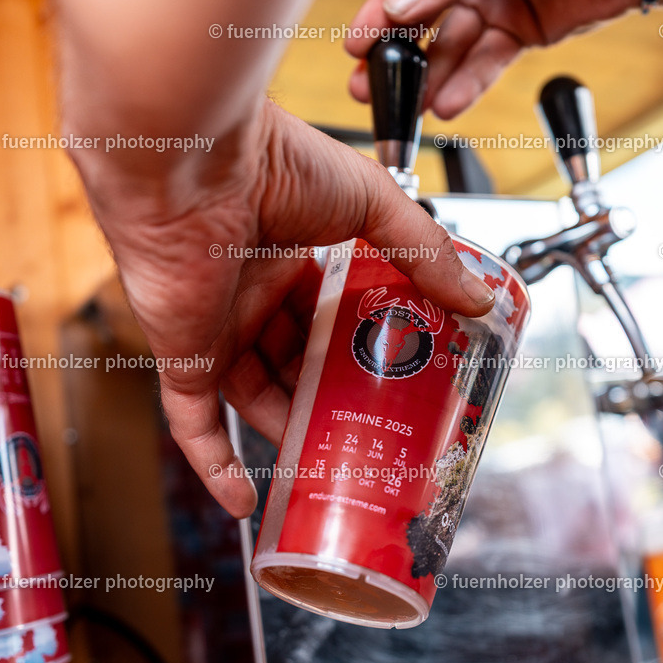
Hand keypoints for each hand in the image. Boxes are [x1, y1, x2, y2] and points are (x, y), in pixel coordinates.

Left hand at [69, 100, 494, 517]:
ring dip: (293, 432)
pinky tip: (247, 500)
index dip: (366, 344)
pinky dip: (216, 466)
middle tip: (377, 426)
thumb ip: (424, 251)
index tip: (403, 372)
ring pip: (258, 397)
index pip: (332, 313)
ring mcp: (219, 328)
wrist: (193, 163)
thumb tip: (478, 297)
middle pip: (299, 362)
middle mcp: (254, 294)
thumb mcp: (371, 203)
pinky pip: (195, 424)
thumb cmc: (272, 162)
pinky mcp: (184, 356)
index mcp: (293, 255)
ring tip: (336, 464)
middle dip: (335, 396)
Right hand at [345, 0, 643, 118]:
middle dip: (395, 55)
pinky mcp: (526, 30)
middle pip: (427, 18)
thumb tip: (402, 5)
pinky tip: (448, 107)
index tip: (356, 41)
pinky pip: (491, 60)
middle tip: (364, 87)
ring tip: (405, 112)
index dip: (382, 13)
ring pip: (457, 46)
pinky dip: (471, 84)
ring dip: (428, 80)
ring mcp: (502, 1)